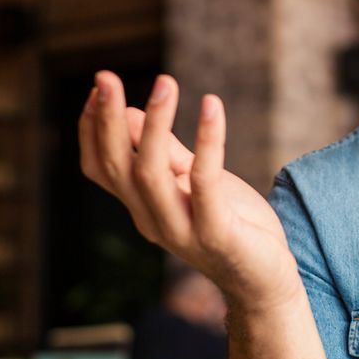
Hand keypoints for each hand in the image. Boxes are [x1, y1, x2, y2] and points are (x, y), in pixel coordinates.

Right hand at [78, 72, 304, 314]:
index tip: (98, 86)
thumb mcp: (193, 180)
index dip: (92, 129)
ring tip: (164, 82)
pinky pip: (205, 182)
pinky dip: (208, 142)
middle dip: (105, 120)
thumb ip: (164, 151)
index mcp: (141, 206)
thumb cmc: (231, 224)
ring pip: (150, 174)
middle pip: (116, 167)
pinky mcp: (216, 234)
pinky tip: (212, 106)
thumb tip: (128, 112)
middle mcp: (151, 219)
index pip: (100, 167)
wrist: (265, 282)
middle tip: (104, 76)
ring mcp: (181, 229)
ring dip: (153, 125)